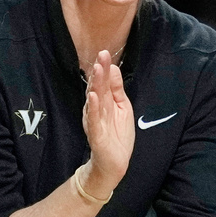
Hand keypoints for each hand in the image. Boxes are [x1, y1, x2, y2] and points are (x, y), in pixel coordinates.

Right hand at [81, 50, 134, 196]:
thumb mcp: (122, 107)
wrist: (114, 163)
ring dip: (95, 84)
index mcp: (104, 102)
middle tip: (101, 55)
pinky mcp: (95, 133)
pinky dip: (93, 107)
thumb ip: (117, 89)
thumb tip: (113, 68)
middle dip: (99, 71)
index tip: (105, 53)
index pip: (103, 82)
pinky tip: (93, 96)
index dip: (104, 68)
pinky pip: (93, 118)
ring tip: (97, 70)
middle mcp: (96, 108)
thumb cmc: (117, 135)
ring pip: (95, 99)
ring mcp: (94, 120)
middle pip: (98, 87)